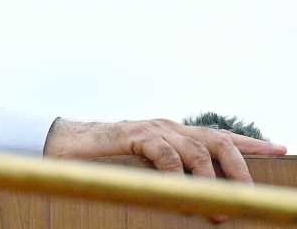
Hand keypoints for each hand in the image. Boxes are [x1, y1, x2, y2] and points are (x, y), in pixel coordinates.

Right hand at [44, 118, 286, 180]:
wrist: (62, 144)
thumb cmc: (102, 159)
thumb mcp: (143, 166)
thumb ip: (167, 172)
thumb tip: (196, 197)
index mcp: (173, 133)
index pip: (219, 136)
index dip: (251, 144)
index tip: (281, 150)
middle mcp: (168, 126)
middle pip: (218, 141)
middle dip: (241, 168)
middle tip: (249, 197)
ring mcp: (152, 129)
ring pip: (198, 149)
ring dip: (213, 183)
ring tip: (218, 210)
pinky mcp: (134, 136)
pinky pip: (166, 154)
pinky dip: (178, 175)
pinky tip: (181, 192)